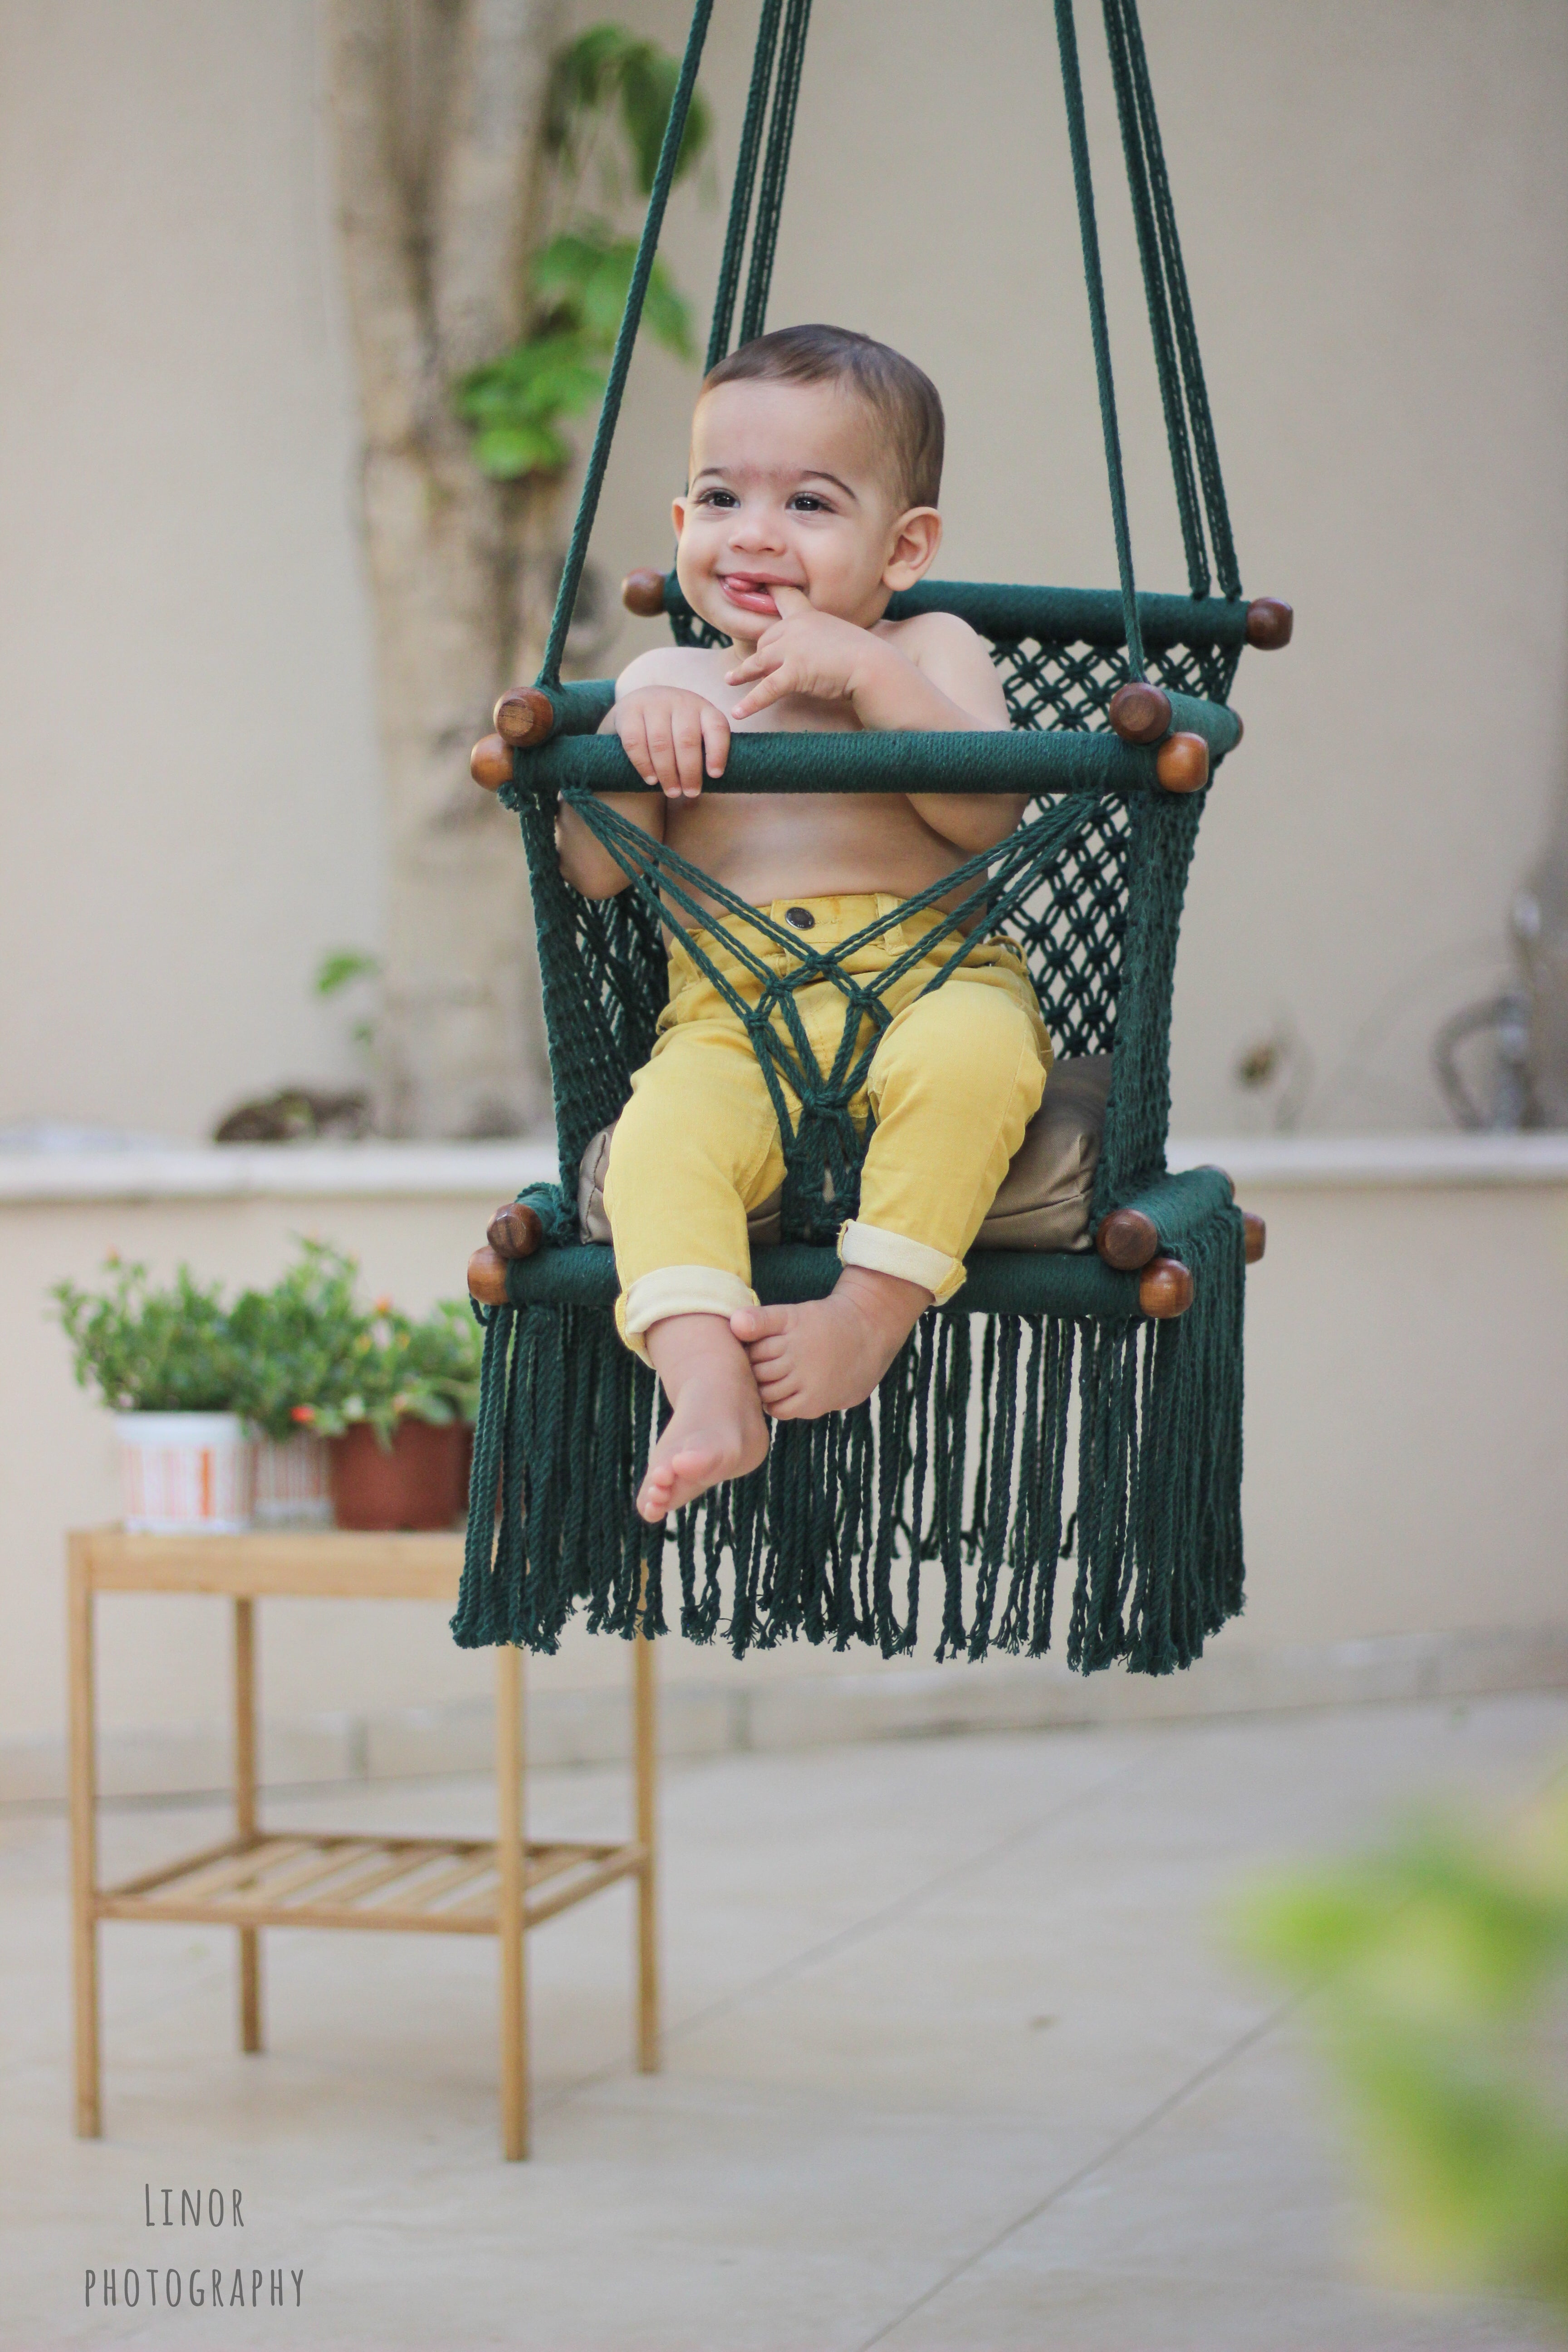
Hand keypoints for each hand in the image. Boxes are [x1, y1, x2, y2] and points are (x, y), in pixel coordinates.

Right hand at [611, 686, 729, 798]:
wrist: (640, 704)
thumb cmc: (674, 727)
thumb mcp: (695, 731)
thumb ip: (704, 751)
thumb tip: (707, 786)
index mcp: (703, 708)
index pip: (716, 727)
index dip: (718, 752)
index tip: (715, 775)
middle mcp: (679, 701)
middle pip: (687, 740)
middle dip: (689, 771)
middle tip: (690, 792)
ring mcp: (653, 703)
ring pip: (661, 743)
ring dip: (667, 772)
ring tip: (672, 792)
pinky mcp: (629, 710)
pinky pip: (635, 742)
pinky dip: (644, 765)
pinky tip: (652, 779)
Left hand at [725, 585, 880, 719]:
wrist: (875, 668)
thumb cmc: (865, 659)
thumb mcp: (839, 640)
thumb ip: (821, 641)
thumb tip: (812, 656)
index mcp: (809, 616)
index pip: (783, 597)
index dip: (765, 591)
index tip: (744, 583)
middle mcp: (797, 627)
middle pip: (766, 639)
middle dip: (759, 654)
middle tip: (749, 667)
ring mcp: (794, 648)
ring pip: (759, 661)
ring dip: (743, 673)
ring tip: (730, 680)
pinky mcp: (795, 671)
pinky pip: (766, 689)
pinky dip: (751, 702)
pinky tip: (739, 712)